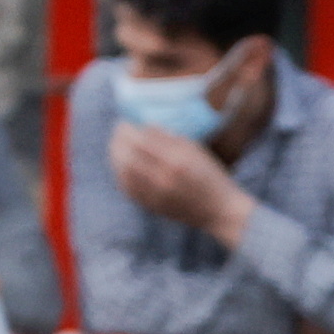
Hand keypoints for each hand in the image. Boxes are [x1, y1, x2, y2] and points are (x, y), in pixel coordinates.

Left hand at [106, 120, 253, 245]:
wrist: (218, 211)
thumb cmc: (210, 176)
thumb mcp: (195, 150)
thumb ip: (169, 137)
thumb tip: (144, 126)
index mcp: (176, 160)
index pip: (141, 141)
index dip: (128, 130)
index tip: (124, 123)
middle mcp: (163, 178)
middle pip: (127, 156)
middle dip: (118, 141)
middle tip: (118, 132)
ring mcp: (155, 195)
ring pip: (123, 173)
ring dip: (115, 156)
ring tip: (117, 146)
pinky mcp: (151, 206)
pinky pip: (127, 189)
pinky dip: (120, 174)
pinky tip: (121, 165)